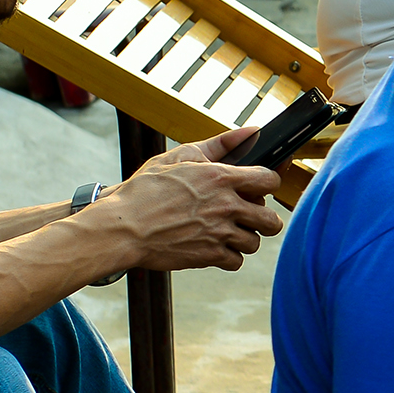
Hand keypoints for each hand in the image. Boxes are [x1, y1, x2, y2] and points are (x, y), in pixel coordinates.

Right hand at [104, 130, 285, 272]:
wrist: (122, 227)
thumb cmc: (146, 190)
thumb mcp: (179, 156)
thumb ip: (220, 144)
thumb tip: (252, 131)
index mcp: (221, 177)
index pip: (270, 180)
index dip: (267, 184)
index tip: (257, 188)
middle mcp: (226, 206)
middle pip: (271, 219)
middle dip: (264, 219)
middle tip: (249, 216)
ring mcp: (219, 233)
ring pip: (254, 242)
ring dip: (244, 238)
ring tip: (227, 232)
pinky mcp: (209, 256)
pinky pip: (236, 261)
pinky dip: (229, 257)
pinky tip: (215, 246)